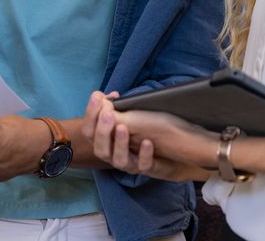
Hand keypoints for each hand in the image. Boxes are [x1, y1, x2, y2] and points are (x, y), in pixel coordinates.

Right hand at [82, 91, 215, 181]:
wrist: (174, 151)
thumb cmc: (149, 131)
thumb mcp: (132, 117)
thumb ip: (117, 110)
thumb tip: (107, 97)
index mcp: (108, 141)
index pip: (90, 131)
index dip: (91, 114)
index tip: (97, 97)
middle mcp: (116, 154)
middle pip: (100, 149)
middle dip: (102, 131)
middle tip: (108, 114)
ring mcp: (133, 164)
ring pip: (119, 160)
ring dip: (120, 143)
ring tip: (124, 128)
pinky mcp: (150, 168)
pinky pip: (144, 165)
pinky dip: (144, 154)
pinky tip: (147, 142)